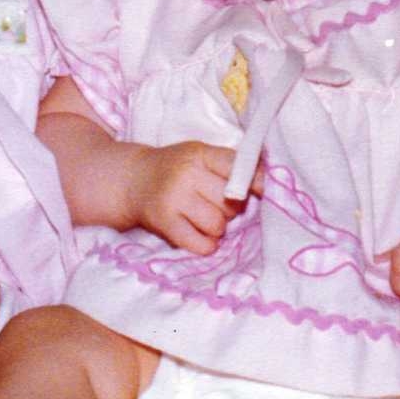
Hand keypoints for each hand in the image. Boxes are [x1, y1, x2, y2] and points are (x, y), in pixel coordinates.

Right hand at [126, 141, 258, 254]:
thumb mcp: (200, 156)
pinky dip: (206, 244)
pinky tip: (199, 235)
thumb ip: (230, 166)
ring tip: (203, 218)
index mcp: (200, 153)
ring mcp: (174, 199)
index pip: (238, 168)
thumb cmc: (175, 168)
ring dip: (217, 227)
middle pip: (231, 201)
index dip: (255, 183)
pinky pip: (201, 244)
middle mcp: (186, 174)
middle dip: (230, 208)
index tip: (262, 192)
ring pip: (218, 224)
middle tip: (215, 204)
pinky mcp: (164, 223)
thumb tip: (267, 184)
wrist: (132, 180)